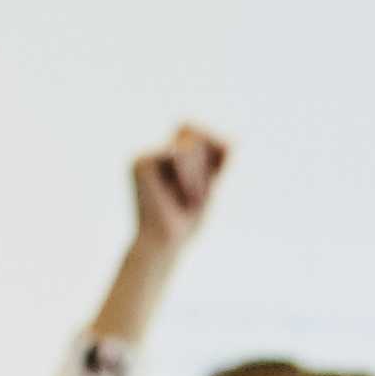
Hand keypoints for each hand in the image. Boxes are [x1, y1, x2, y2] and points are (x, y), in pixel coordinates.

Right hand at [129, 122, 228, 255]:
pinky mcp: (140, 161)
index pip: (194, 131)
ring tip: (188, 199)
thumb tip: (234, 142)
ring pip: (188, 145)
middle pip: (191, 130)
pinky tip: (179, 197)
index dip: (212, 147)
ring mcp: (145, 155)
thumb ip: (216, 163)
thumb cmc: (185, 223)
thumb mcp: (207, 187)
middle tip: (196, 195)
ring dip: (198, 176)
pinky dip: (189, 178)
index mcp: (167, 156)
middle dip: (204, 162)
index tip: (213, 179)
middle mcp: (155, 152)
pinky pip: (179, 154)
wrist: (164, 244)